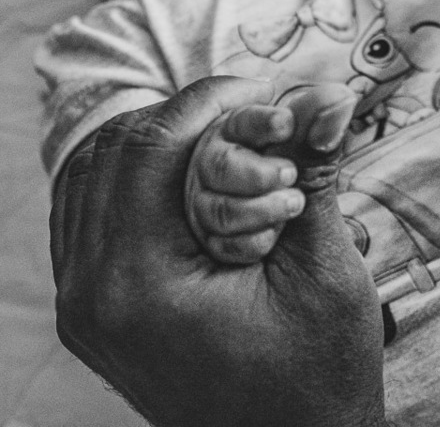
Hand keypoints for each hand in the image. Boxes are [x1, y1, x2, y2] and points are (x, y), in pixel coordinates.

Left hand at [51, 77, 385, 426]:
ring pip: (89, 179)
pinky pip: (90, 217)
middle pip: (111, 154)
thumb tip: (328, 96)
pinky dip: (136, 181)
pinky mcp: (93, 314)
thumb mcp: (325, 273)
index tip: (264, 91)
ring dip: (155, 143)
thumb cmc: (317, 374)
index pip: (150, 147)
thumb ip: (317, 177)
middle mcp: (91, 296)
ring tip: (226, 138)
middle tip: (251, 110)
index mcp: (141, 286)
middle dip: (184, 115)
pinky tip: (193, 179)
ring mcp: (83, 309)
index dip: (209, 99)